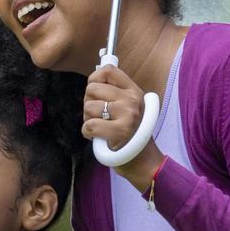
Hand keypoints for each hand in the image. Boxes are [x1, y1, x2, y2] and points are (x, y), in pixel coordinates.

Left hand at [83, 64, 163, 189]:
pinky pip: (89, 125)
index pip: (108, 70)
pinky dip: (88, 133)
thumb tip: (94, 76)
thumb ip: (113, 91)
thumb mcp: (128, 106)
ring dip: (88, 119)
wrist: (141, 159)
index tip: (94, 92)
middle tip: (99, 116)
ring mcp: (128, 115)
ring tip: (101, 127)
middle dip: (88, 103)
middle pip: (92, 88)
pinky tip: (98, 137)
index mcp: (133, 90)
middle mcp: (132, 100)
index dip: (94, 79)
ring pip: (88, 107)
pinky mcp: (120, 132)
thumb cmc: (128, 132)